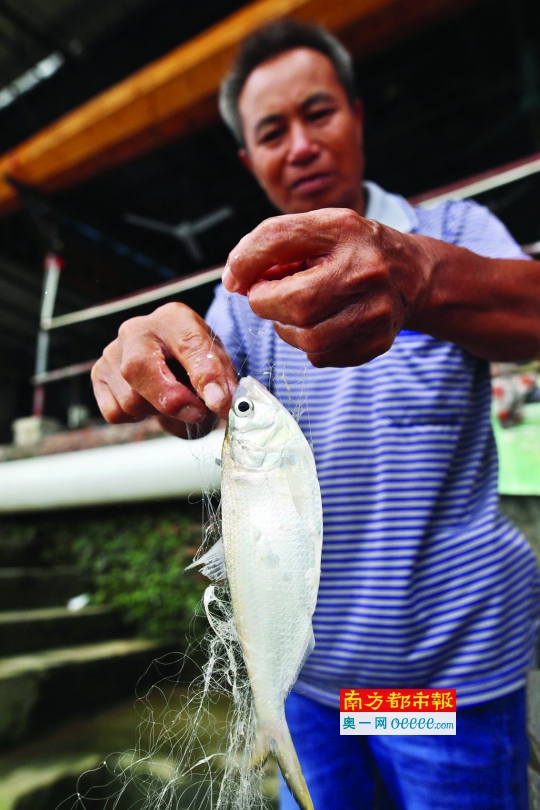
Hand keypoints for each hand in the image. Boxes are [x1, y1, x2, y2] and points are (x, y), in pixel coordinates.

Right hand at [91, 302, 236, 428]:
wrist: (170, 359)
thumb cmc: (194, 359)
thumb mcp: (218, 362)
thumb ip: (221, 380)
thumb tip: (221, 403)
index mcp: (173, 318)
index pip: (187, 343)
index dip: (204, 375)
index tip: (218, 401)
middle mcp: (135, 330)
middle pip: (138, 368)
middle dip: (170, 399)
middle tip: (197, 412)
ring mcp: (111, 352)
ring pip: (129, 399)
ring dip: (157, 411)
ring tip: (172, 398)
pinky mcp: (98, 375)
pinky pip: (115, 412)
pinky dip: (137, 417)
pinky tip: (149, 402)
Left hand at [222, 208, 429, 366]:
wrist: (412, 276)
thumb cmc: (352, 251)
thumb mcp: (318, 231)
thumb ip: (272, 247)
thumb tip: (235, 281)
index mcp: (343, 230)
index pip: (278, 238)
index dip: (245, 262)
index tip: (236, 277)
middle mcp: (365, 269)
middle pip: (294, 303)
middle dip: (266, 304)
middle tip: (267, 297)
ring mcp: (376, 311)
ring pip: (306, 338)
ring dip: (286, 328)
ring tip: (294, 311)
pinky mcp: (376, 342)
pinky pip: (320, 357)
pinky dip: (308, 344)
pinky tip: (319, 325)